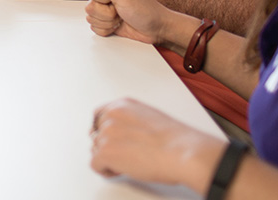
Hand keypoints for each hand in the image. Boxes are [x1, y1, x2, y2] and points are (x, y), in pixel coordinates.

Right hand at [85, 0, 168, 44]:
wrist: (158, 29)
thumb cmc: (146, 11)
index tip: (114, 0)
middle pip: (89, 6)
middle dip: (106, 14)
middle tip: (120, 11)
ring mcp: (106, 9)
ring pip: (91, 18)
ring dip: (107, 22)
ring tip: (121, 18)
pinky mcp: (107, 22)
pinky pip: (95, 28)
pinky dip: (107, 30)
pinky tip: (118, 26)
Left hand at [90, 98, 223, 190]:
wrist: (182, 152)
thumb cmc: (175, 140)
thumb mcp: (149, 117)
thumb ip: (131, 120)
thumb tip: (124, 134)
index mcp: (123, 105)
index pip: (99, 115)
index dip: (101, 130)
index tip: (104, 139)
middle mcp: (111, 116)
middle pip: (96, 134)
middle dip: (108, 146)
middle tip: (124, 156)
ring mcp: (106, 133)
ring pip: (96, 150)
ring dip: (108, 159)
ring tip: (127, 163)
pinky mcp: (105, 152)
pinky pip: (95, 165)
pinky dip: (106, 171)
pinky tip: (121, 171)